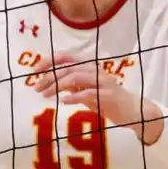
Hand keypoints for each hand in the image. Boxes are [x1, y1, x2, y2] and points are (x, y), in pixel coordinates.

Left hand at [30, 54, 162, 144]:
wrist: (133, 111)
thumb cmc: (106, 100)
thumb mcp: (84, 90)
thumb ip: (70, 84)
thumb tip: (48, 82)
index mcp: (88, 66)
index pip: (65, 57)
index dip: (48, 61)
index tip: (34, 71)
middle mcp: (95, 70)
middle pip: (67, 68)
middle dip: (49, 77)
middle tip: (36, 88)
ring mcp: (103, 81)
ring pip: (76, 77)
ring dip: (58, 86)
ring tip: (46, 95)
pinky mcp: (109, 95)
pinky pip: (89, 93)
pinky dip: (75, 96)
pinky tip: (65, 101)